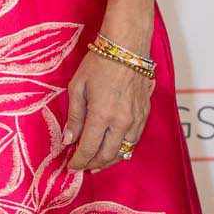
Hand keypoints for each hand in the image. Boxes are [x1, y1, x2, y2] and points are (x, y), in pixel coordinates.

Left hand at [62, 50, 150, 172]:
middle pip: (107, 155)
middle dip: (93, 164)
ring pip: (124, 151)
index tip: (71, 166)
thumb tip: (69, 139)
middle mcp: (121, 122)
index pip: (88, 148)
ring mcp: (136, 119)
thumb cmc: (99, 63)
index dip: (78, 161)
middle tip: (82, 166)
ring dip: (110, 159)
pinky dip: (124, 148)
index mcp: (102, 115)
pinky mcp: (145, 114)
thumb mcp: (78, 87)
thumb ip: (75, 116)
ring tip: (98, 162)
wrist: (127, 47)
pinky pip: (135, 140)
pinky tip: (115, 148)